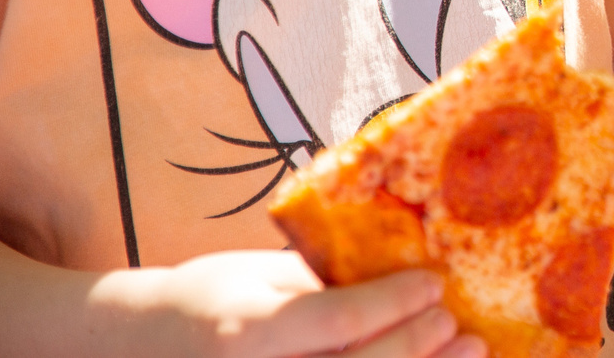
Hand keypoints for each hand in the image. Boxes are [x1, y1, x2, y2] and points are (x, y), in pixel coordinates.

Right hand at [93, 253, 477, 357]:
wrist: (143, 346)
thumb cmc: (210, 299)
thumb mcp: (259, 274)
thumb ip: (322, 281)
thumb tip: (406, 265)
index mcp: (246, 330)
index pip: (334, 321)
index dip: (391, 302)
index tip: (433, 280)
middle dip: (414, 347)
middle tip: (454, 320)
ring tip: (469, 352)